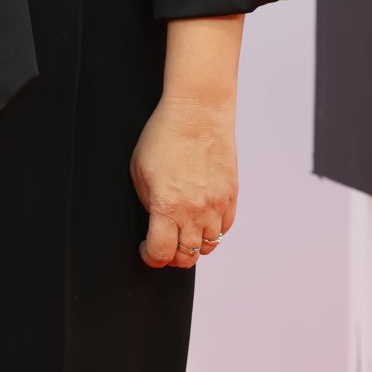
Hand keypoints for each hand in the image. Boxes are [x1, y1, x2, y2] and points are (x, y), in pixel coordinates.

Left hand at [130, 95, 237, 269]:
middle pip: (186, 256)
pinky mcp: (231, 197)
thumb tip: (155, 223)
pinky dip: (212, 231)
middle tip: (163, 244)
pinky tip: (200, 219)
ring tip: (183, 233)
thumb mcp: (139, 171)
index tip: (146, 250)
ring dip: (193, 246)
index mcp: (167, 206)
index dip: (150, 257)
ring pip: (207, 247)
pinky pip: (224, 229)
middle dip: (171, 256)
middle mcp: (195, 211)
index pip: (161, 253)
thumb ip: (148, 203)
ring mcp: (217, 206)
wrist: (197, 114)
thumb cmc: (164, 136)